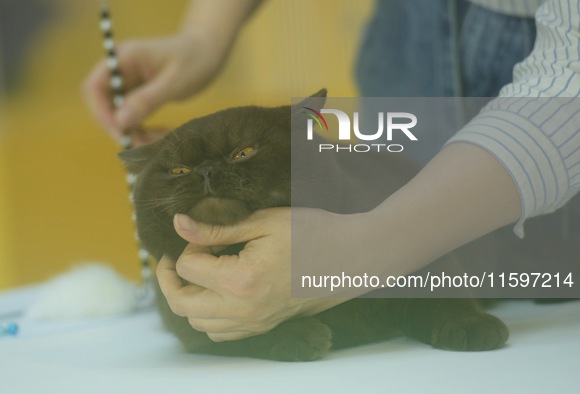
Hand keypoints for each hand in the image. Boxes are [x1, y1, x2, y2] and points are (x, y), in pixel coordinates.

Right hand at [82, 31, 229, 143]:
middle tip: (144, 147)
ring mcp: (129, 83)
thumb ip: (147, 100)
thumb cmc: (195, 59)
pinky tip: (165, 134)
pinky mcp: (139, 95)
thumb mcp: (174, 82)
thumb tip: (120, 122)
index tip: (120, 133)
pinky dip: (146, 130)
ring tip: (163, 140)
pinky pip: (134, 118)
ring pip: (120, 116)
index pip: (94, 87)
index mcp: (124, 58)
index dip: (102, 112)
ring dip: (136, 133)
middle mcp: (121, 70)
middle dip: (121, 128)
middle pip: (105, 105)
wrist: (208, 50)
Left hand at [156, 207, 346, 341]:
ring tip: (199, 273)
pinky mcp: (264, 326)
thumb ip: (217, 229)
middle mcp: (243, 309)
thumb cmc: (312, 234)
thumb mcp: (262, 223)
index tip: (205, 234)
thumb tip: (179, 224)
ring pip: (199, 323)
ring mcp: (254, 322)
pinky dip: (209, 316)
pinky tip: (218, 293)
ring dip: (189, 298)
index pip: (188, 267)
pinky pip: (222, 333)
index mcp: (241, 280)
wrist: (351, 257)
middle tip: (176, 256)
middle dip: (171, 278)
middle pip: (182, 304)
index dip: (190, 244)